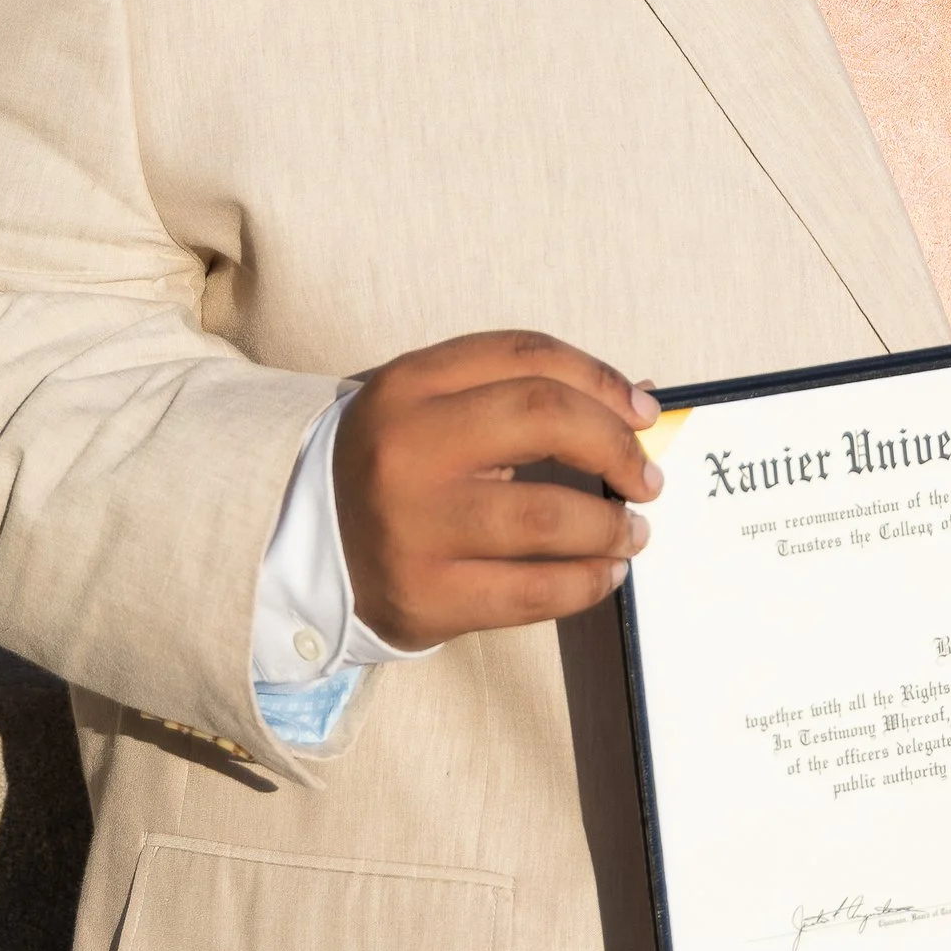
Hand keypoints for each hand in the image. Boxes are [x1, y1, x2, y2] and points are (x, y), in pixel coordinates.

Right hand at [332, 331, 660, 650]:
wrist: (305, 548)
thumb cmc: (398, 467)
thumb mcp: (439, 408)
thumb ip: (528, 392)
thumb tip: (643, 400)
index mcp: (409, 384)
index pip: (529, 355)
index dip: (602, 379)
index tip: (643, 411)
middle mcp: (407, 447)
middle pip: (545, 418)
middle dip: (617, 446)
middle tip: (646, 477)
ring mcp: (413, 525)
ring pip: (548, 516)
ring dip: (612, 526)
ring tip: (632, 532)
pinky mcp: (424, 595)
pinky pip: (532, 591)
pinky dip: (588, 582)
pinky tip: (604, 573)